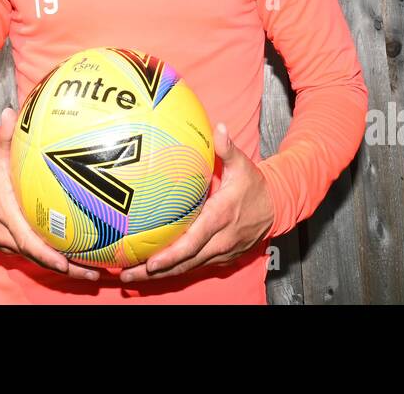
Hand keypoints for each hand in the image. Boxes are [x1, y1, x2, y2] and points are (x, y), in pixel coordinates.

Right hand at [0, 107, 99, 280]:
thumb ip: (4, 135)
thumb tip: (10, 113)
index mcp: (3, 213)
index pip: (25, 239)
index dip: (45, 253)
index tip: (64, 261)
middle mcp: (6, 232)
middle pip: (36, 256)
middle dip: (63, 268)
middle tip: (91, 272)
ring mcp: (10, 240)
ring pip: (38, 259)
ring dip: (65, 268)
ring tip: (93, 272)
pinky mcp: (16, 242)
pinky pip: (38, 253)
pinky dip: (58, 259)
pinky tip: (82, 261)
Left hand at [119, 122, 273, 282]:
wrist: (276, 207)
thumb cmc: (255, 185)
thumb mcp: (244, 165)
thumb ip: (227, 149)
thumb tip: (218, 127)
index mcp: (221, 217)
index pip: (194, 241)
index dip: (172, 254)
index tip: (151, 262)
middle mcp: (220, 240)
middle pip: (185, 262)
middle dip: (155, 272)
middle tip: (126, 274)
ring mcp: (221, 252)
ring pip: (187, 269)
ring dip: (160, 276)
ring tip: (130, 276)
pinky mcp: (220, 258)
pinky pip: (194, 267)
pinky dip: (173, 271)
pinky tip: (151, 272)